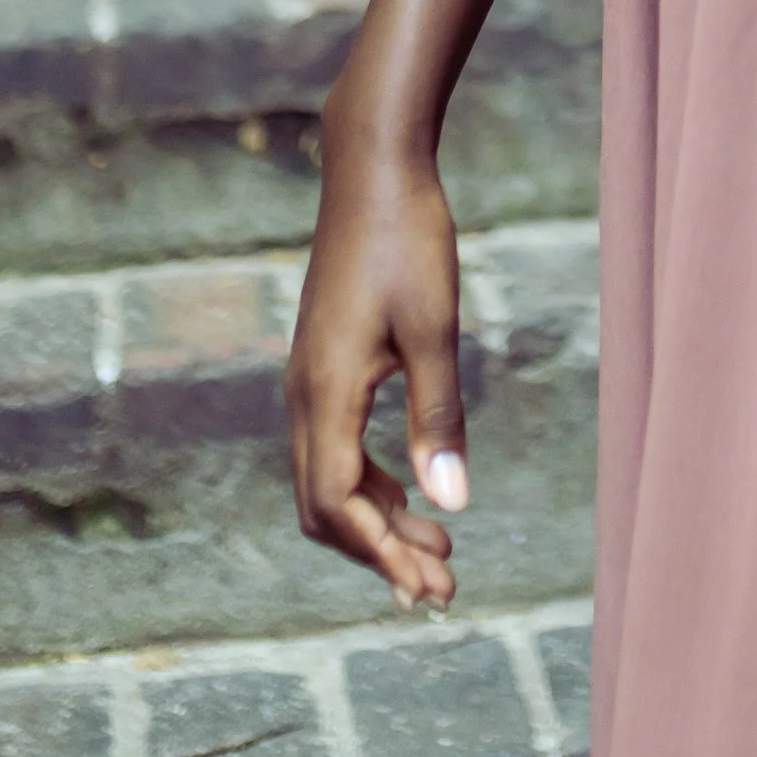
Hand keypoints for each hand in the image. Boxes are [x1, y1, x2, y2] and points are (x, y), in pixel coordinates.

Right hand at [286, 123, 469, 607]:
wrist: (373, 169)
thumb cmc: (408, 239)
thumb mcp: (435, 328)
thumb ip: (439, 415)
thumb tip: (453, 504)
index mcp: (324, 392)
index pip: (336, 505)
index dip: (380, 554)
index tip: (427, 588)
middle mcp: (303, 395)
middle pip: (324, 508)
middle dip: (379, 552)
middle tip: (442, 585)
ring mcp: (308, 380)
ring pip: (326, 481)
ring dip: (377, 522)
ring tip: (438, 548)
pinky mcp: (323, 365)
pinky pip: (332, 448)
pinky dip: (368, 484)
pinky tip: (409, 492)